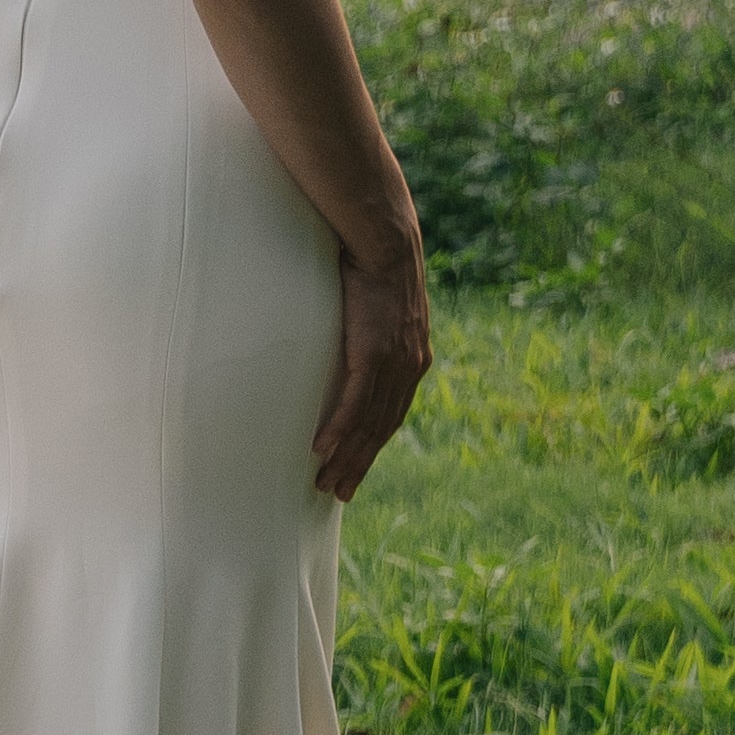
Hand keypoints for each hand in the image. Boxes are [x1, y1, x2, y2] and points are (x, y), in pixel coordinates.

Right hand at [314, 241, 431, 502]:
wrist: (385, 241)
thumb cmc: (374, 264)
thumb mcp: (379, 305)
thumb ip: (372, 329)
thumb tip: (350, 336)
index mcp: (413, 360)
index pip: (391, 415)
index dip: (372, 446)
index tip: (354, 470)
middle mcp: (409, 368)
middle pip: (381, 429)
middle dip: (359, 464)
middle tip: (337, 492)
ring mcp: (393, 364)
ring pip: (368, 423)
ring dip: (346, 457)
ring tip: (325, 482)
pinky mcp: (374, 354)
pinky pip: (355, 402)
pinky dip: (338, 429)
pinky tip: (322, 450)